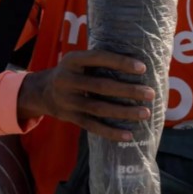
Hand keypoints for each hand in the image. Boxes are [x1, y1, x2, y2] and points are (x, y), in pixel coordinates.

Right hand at [17, 50, 155, 141]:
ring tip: (145, 113)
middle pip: (102, 86)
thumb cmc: (73, 73)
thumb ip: (98, 61)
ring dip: (124, 112)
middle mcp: (67, 80)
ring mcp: (68, 101)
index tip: (142, 68)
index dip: (120, 63)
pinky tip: (128, 135)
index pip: (98, 58)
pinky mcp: (70, 118)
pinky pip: (93, 126)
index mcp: (72, 60)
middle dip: (128, 91)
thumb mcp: (78, 61)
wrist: (43, 92)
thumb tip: (137, 65)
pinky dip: (111, 132)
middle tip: (150, 93)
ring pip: (99, 109)